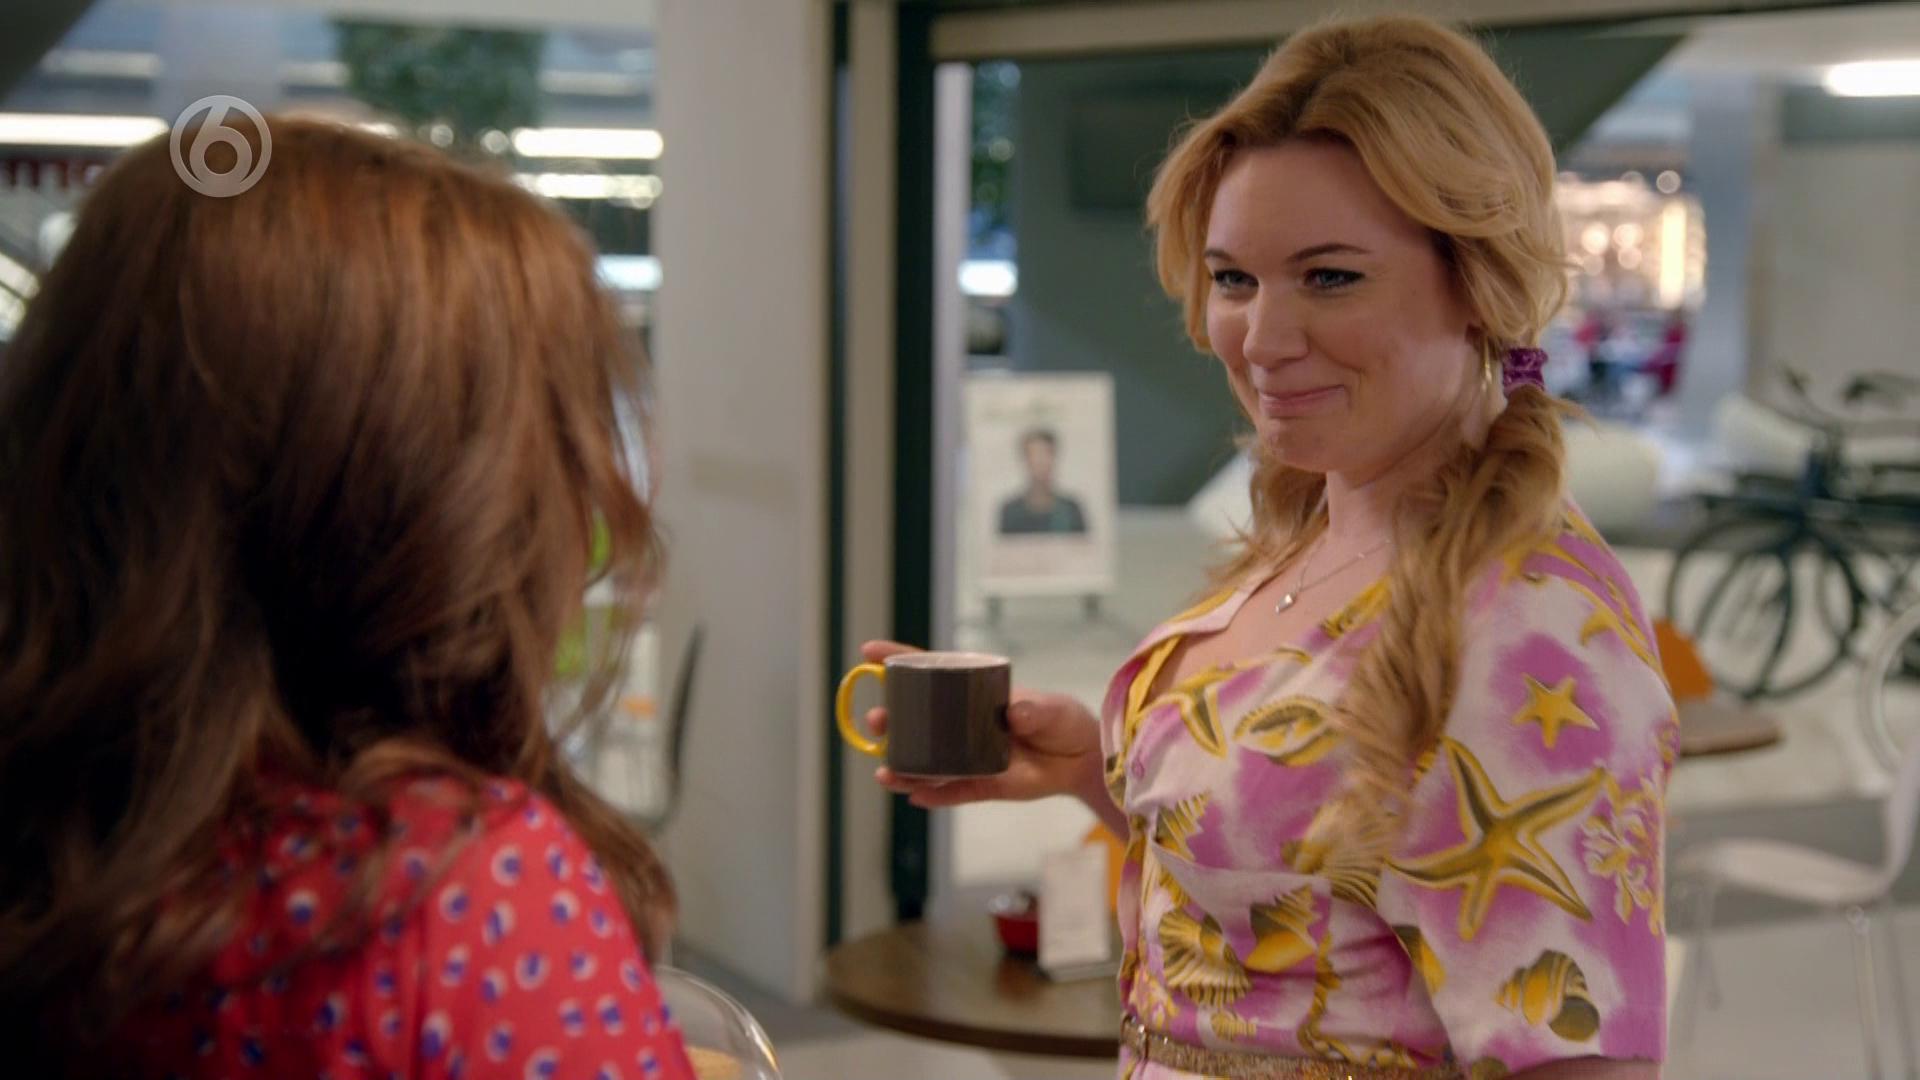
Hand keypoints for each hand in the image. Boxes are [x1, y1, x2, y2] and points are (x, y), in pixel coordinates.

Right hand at [856, 640, 1103, 808]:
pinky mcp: (984, 786)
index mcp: (973, 695)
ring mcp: (970, 757)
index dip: (898, 661)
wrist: (1083, 759)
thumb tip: (1015, 714)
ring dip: (903, 768)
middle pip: (918, 723)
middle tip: (876, 722)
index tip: (868, 651)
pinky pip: (955, 793)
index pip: (931, 673)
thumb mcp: (1052, 708)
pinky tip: (914, 795)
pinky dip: (935, 796)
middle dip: (891, 723)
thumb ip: (1036, 710)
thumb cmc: (1062, 721)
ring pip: (928, 764)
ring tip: (885, 772)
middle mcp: (963, 726)